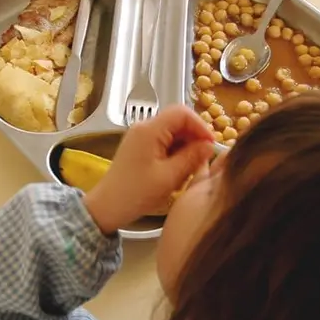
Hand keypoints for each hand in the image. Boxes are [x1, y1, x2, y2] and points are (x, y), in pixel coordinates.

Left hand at [83, 106, 214, 233]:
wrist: (108, 206)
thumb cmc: (136, 193)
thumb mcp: (170, 176)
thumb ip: (192, 157)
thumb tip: (209, 146)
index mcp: (150, 130)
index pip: (182, 113)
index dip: (200, 126)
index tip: (210, 144)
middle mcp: (144, 128)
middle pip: (177, 122)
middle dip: (193, 139)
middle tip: (202, 160)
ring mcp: (141, 137)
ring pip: (172, 133)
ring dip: (185, 148)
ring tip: (188, 170)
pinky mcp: (140, 148)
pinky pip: (164, 143)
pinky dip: (175, 154)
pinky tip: (177, 173)